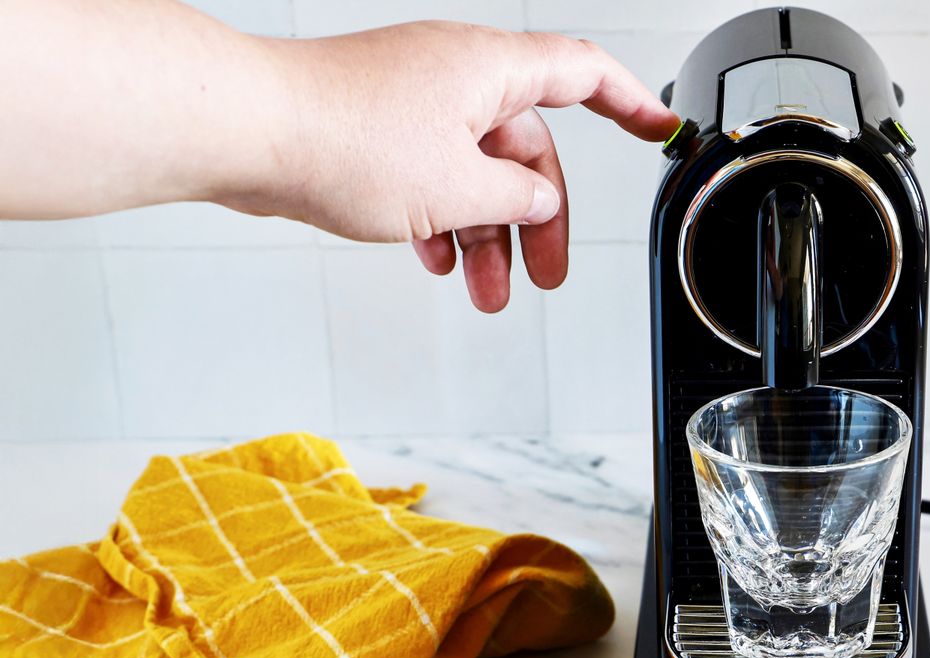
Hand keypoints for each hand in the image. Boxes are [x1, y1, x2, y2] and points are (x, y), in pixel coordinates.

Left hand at [244, 24, 677, 310]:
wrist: (246, 131)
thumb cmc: (340, 138)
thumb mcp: (457, 188)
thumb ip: (516, 199)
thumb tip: (538, 200)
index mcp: (490, 70)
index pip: (584, 75)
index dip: (629, 104)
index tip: (657, 129)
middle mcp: (455, 77)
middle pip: (525, 150)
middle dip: (536, 219)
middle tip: (545, 275)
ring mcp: (413, 102)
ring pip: (475, 172)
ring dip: (485, 236)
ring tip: (485, 290)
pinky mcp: (376, 128)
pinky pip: (431, 176)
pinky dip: (441, 219)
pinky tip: (434, 258)